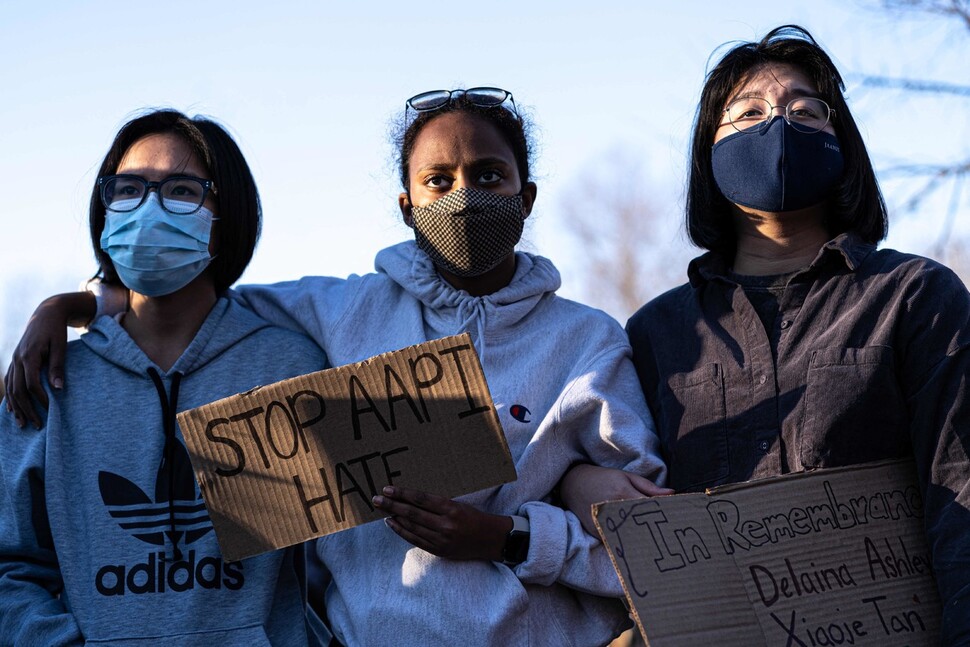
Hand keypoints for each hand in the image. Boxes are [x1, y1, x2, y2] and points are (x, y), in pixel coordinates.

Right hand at [4, 293, 88, 427]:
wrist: (46, 313)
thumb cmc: (56, 330)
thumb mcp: (61, 347)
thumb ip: (58, 367)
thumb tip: (59, 389)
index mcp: (29, 356)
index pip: (31, 384)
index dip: (40, 399)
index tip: (50, 409)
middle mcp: (17, 359)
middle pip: (18, 390)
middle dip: (27, 409)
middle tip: (38, 425)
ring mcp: (13, 360)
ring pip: (11, 388)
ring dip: (16, 407)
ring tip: (23, 424)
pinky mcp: (15, 360)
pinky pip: (9, 381)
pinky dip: (11, 396)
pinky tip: (12, 409)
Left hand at [373, 485, 511, 561]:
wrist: (490, 540)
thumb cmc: (474, 517)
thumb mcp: (458, 504)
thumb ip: (436, 504)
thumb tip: (410, 498)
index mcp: (451, 509)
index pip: (420, 499)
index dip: (402, 494)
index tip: (388, 489)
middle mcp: (445, 525)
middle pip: (412, 513)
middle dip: (392, 505)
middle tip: (376, 499)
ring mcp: (441, 539)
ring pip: (411, 527)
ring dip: (394, 517)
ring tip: (382, 509)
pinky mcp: (438, 550)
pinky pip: (415, 540)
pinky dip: (401, 531)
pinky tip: (392, 524)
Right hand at [560, 464, 673, 535]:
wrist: (573, 484)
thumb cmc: (603, 478)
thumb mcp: (626, 476)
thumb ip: (649, 487)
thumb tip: (672, 493)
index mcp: (623, 492)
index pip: (651, 508)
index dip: (664, 514)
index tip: (677, 520)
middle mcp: (614, 509)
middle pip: (643, 525)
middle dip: (657, 530)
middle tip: (673, 538)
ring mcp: (605, 523)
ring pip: (632, 537)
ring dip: (645, 539)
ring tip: (659, 544)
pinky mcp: (598, 533)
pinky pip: (618, 540)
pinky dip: (629, 542)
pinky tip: (640, 545)